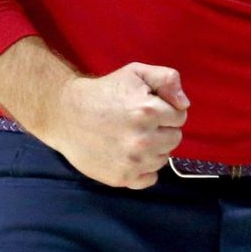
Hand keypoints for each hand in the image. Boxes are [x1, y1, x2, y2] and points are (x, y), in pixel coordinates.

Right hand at [43, 63, 188, 189]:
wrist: (65, 115)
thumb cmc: (104, 92)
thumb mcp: (135, 73)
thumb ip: (166, 79)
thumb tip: (184, 104)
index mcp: (148, 110)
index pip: (180, 116)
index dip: (166, 110)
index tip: (148, 108)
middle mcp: (143, 139)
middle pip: (175, 139)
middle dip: (162, 130)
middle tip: (139, 124)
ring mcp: (133, 161)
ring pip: (163, 158)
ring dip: (153, 149)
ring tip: (131, 138)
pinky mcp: (122, 178)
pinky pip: (150, 178)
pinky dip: (144, 169)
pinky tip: (129, 155)